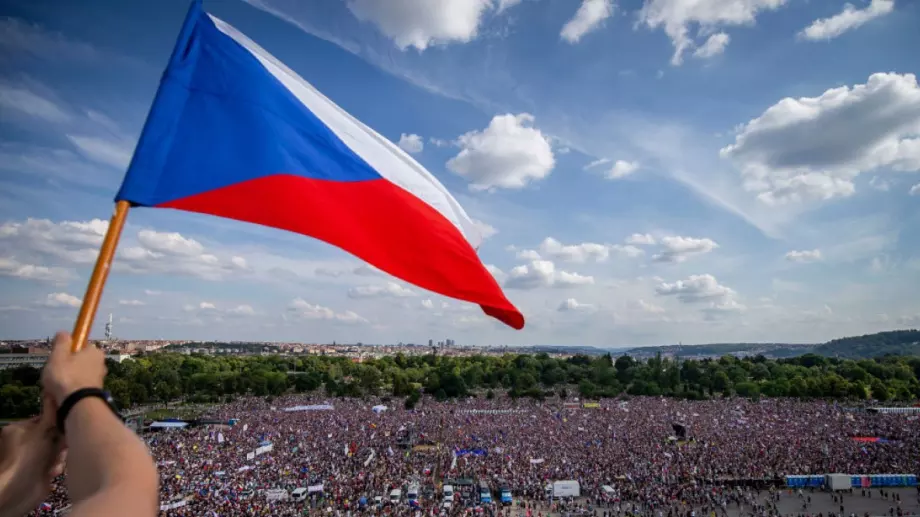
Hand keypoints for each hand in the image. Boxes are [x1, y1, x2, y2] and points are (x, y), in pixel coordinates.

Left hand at [0, 397, 65, 516]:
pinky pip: (54, 464)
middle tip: (63, 445)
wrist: (20, 489)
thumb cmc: (29, 454)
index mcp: (19, 429)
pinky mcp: (39, 471)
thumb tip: (52, 391)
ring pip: (56, 450)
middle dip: (60, 442)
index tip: (68, 424)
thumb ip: (50, 412)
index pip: (43, 420)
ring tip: (56, 462)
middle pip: (52, 435)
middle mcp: (24, 443)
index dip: (56, 422)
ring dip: (59, 456)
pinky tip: (53, 471)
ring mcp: (31, 458)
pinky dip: (56, 467)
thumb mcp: (41, 429)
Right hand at [41, 331, 106, 406]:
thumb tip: (64, 332)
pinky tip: (62, 397)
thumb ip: (62, 342)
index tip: (57, 360)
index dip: (66, 352)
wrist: (77, 404)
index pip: (80, 347)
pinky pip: (79, 388)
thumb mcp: (58, 355)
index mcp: (95, 352)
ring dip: (66, 381)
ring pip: (77, 376)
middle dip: (65, 369)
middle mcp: (101, 364)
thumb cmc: (66, 376)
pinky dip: (70, 391)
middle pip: (78, 362)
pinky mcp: (95, 393)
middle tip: (53, 375)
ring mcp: (99, 379)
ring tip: (55, 389)